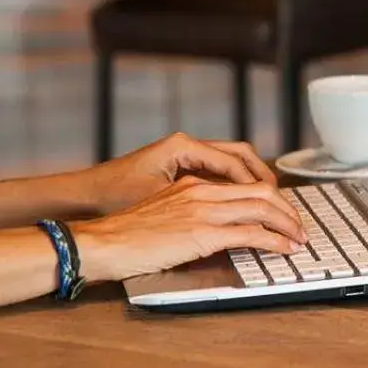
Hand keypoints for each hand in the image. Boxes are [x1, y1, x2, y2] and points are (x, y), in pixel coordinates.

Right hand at [74, 177, 306, 282]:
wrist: (102, 243)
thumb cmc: (126, 235)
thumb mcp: (164, 213)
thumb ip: (191, 212)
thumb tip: (215, 227)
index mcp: (192, 184)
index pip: (245, 183)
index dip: (271, 198)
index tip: (283, 213)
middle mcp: (201, 191)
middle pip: (262, 191)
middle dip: (288, 209)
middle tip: (300, 227)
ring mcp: (203, 211)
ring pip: (263, 208)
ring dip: (288, 225)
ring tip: (300, 239)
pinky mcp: (203, 234)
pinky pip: (252, 233)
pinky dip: (275, 241)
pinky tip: (285, 249)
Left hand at [84, 133, 275, 214]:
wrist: (83, 201)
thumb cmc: (114, 199)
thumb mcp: (164, 205)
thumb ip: (206, 208)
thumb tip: (243, 220)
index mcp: (184, 148)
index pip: (237, 163)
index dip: (261, 187)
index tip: (278, 206)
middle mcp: (187, 147)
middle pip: (242, 157)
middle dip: (265, 182)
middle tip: (284, 207)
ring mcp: (184, 158)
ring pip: (233, 164)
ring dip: (253, 184)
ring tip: (271, 206)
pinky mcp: (180, 172)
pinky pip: (219, 174)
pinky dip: (237, 187)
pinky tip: (245, 206)